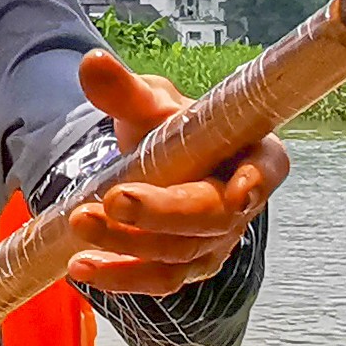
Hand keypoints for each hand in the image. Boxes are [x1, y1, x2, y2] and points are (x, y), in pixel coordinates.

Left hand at [67, 50, 288, 293]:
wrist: (159, 159)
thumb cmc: (170, 126)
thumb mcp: (151, 103)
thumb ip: (126, 90)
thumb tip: (92, 64)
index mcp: (253, 153)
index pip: (266, 169)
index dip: (255, 183)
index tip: (238, 193)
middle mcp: (243, 203)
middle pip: (211, 219)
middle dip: (161, 214)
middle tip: (112, 199)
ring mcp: (217, 241)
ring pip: (179, 255)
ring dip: (127, 245)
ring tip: (79, 223)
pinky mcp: (187, 266)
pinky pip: (158, 280)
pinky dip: (119, 276)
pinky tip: (82, 267)